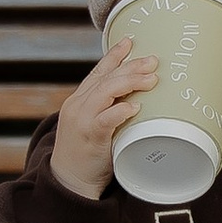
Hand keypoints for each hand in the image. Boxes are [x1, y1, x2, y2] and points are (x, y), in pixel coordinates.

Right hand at [50, 36, 158, 199]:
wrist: (68, 181)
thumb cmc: (87, 154)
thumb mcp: (93, 125)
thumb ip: (108, 110)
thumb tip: (136, 98)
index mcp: (79, 101)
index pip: (98, 72)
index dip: (114, 56)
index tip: (130, 41)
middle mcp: (78, 105)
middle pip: (106, 78)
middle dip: (131, 66)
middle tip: (153, 61)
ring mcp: (81, 120)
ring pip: (105, 92)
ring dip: (130, 82)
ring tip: (152, 79)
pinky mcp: (89, 137)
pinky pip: (105, 119)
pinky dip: (120, 111)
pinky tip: (134, 106)